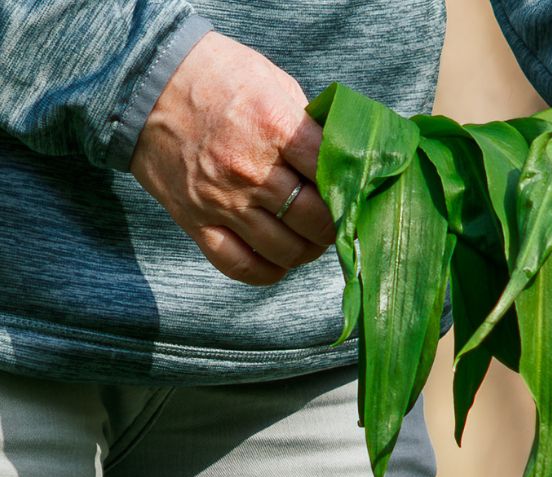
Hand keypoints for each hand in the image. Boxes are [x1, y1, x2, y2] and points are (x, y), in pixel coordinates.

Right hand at [130, 32, 333, 284]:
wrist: (143, 81)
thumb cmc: (217, 75)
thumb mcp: (273, 83)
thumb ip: (308, 125)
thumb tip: (344, 158)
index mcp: (276, 129)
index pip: (334, 176)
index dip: (352, 188)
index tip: (355, 192)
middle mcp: (251, 170)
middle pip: (315, 221)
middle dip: (335, 226)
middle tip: (336, 220)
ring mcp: (222, 200)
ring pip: (285, 250)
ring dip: (307, 251)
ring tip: (310, 239)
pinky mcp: (195, 221)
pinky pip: (239, 265)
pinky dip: (267, 271)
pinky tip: (279, 259)